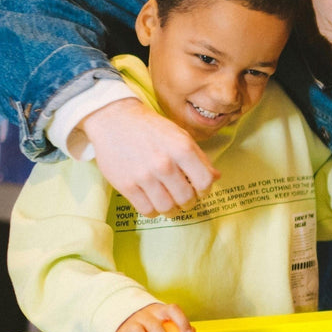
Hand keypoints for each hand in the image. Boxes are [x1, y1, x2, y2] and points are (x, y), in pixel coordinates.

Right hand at [81, 98, 218, 217]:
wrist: (115, 120)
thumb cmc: (151, 128)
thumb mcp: (180, 136)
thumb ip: (199, 158)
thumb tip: (216, 177)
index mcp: (182, 149)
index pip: (205, 182)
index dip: (205, 190)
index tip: (200, 190)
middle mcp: (165, 164)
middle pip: (187, 199)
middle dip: (189, 202)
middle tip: (184, 198)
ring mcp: (144, 176)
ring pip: (167, 208)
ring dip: (172, 209)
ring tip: (170, 202)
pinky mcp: (126, 186)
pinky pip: (147, 210)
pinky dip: (154, 211)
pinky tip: (154, 201)